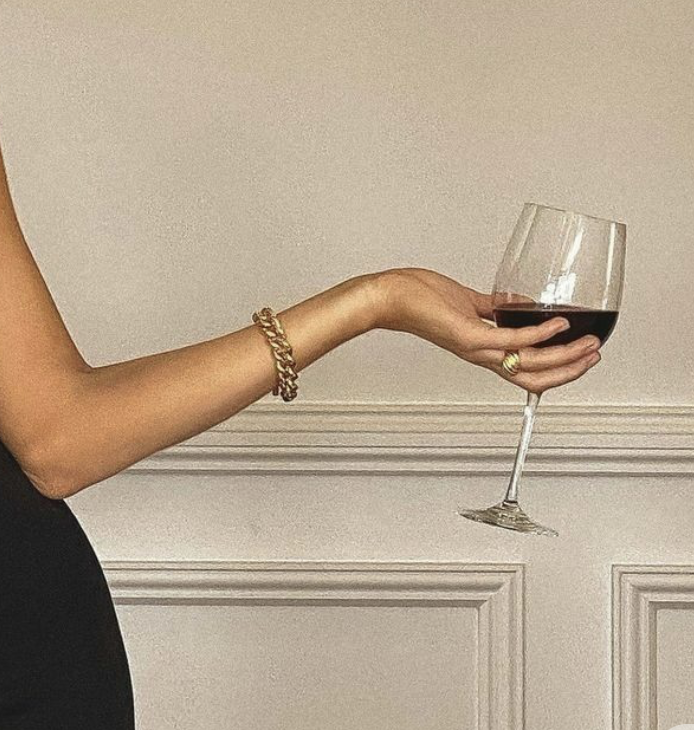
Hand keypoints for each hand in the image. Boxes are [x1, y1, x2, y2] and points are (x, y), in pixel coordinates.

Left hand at [370, 267, 600, 393]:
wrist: (388, 298)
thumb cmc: (418, 300)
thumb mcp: (465, 303)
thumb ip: (493, 307)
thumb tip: (516, 304)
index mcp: (484, 349)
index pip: (526, 371)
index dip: (558, 370)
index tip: (582, 356)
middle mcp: (482, 355)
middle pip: (535, 377)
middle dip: (570, 369)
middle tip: (595, 354)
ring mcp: (476, 347)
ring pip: (529, 363)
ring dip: (564, 355)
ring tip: (587, 342)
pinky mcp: (468, 334)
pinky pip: (510, 340)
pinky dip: (538, 333)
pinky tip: (557, 323)